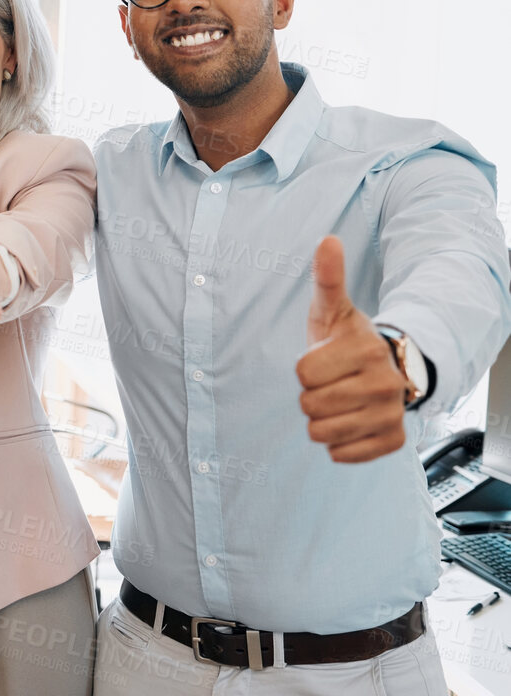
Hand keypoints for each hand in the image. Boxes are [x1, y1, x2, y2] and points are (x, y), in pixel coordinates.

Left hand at [297, 236, 409, 462]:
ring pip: (322, 433)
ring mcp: (392, 414)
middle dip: (310, 395)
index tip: (322, 360)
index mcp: (367, 350)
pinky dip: (338, 444)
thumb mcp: (333, 310)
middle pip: (310, 405)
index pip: (303, 373)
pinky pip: (343, 455)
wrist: (388, 370)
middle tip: (329, 383)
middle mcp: (386, 384)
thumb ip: (327, 278)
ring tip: (337, 401)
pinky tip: (349, 422)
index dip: (304, 368)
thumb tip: (327, 240)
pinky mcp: (393, 440)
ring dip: (320, 421)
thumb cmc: (348, 340)